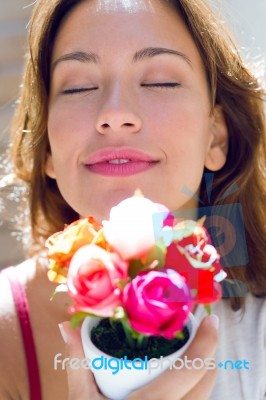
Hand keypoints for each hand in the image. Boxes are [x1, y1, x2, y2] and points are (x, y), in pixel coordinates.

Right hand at [60, 314, 218, 399]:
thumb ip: (77, 362)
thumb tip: (69, 326)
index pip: (191, 370)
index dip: (207, 342)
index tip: (209, 321)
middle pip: (207, 379)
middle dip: (207, 351)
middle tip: (195, 330)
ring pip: (207, 394)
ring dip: (203, 369)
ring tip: (190, 350)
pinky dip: (196, 386)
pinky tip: (182, 377)